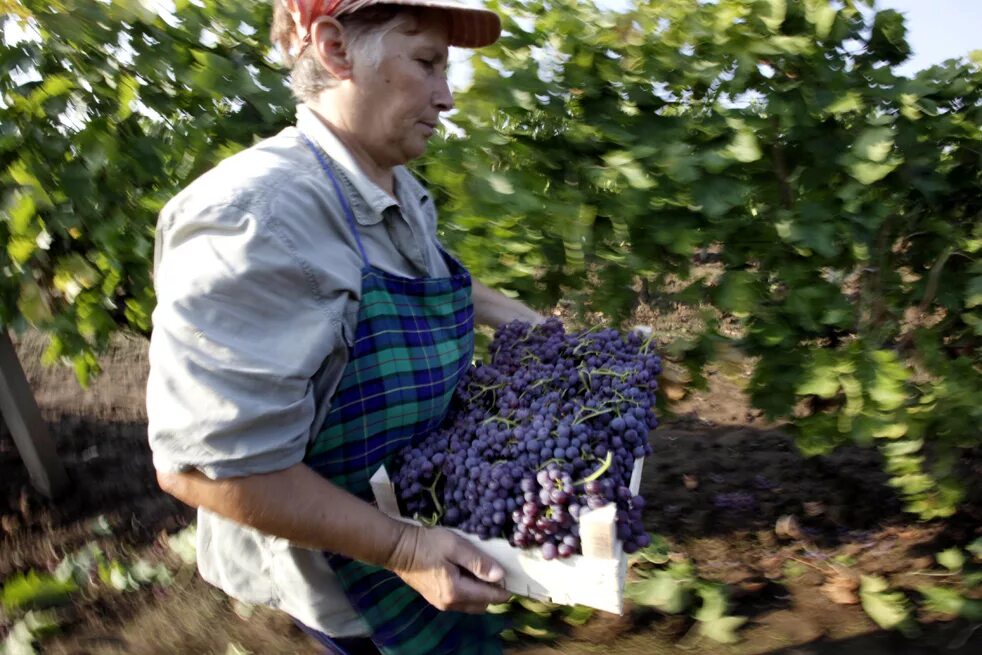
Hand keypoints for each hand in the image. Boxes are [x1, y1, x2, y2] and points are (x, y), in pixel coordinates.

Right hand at [385, 524, 510, 612]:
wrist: (397, 548)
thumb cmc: (427, 544)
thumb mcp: (455, 547)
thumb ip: (478, 562)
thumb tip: (500, 575)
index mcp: (456, 592)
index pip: (490, 596)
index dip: (505, 589)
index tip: (514, 577)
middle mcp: (450, 603)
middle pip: (482, 604)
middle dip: (493, 592)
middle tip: (496, 570)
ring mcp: (441, 603)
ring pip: (471, 604)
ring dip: (480, 592)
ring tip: (482, 570)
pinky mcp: (435, 598)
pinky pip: (460, 600)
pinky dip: (469, 591)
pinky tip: (467, 573)